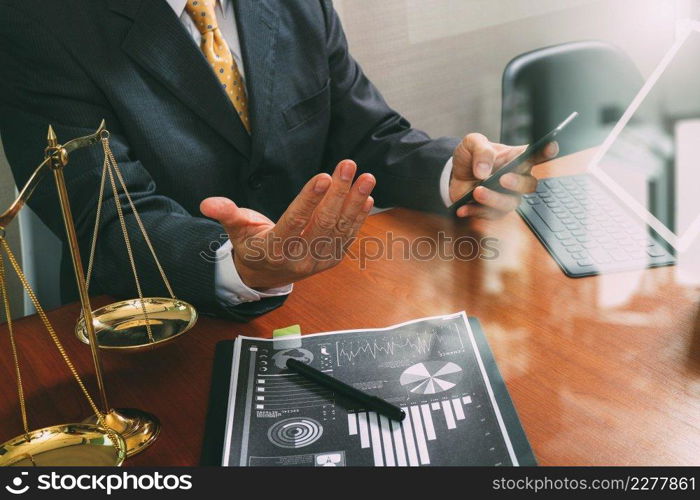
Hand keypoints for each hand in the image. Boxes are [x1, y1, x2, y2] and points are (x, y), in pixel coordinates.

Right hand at [200, 160, 374, 289]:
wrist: (266, 273)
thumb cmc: (252, 244)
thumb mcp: (236, 230)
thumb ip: (226, 214)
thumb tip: (207, 203)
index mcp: (275, 250)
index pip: (294, 222)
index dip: (309, 200)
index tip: (323, 176)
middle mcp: (300, 259)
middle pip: (323, 224)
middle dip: (338, 193)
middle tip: (348, 166)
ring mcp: (319, 261)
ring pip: (340, 230)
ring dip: (354, 202)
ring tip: (366, 177)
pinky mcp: (331, 259)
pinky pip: (348, 237)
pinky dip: (358, 217)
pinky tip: (365, 196)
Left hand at [450, 133, 558, 218]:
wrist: (455, 176)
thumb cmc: (470, 157)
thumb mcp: (471, 144)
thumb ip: (480, 150)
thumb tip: (484, 170)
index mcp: (516, 157)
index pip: (536, 155)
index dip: (546, 152)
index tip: (551, 146)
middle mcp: (517, 178)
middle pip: (529, 185)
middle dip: (518, 183)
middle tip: (502, 179)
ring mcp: (507, 196)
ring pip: (510, 203)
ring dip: (493, 199)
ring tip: (476, 192)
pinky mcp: (493, 211)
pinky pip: (489, 215)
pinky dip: (474, 211)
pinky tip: (462, 208)